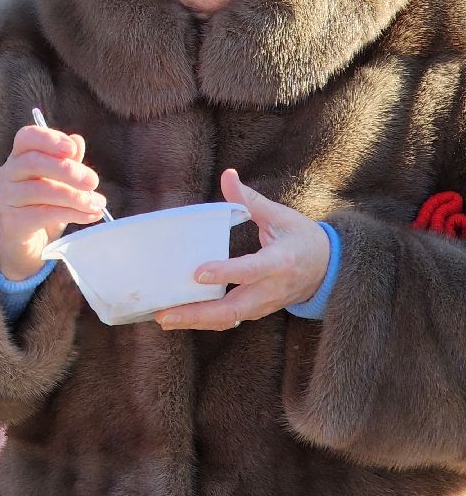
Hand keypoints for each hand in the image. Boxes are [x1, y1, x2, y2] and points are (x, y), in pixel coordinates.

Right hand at [0, 122, 105, 280]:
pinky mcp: (12, 222)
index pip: (27, 137)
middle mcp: (6, 174)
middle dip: (67, 170)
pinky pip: (44, 214)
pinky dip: (71, 214)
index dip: (49, 139)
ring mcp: (5, 198)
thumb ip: (66, 162)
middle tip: (93, 181)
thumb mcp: (58, 183)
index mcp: (18, 157)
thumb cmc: (42, 207)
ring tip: (96, 204)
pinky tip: (89, 216)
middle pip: (33, 161)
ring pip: (41, 189)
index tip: (73, 150)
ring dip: (74, 196)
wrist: (26, 246)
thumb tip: (77, 141)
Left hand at [155, 169, 329, 330]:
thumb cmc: (304, 239)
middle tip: (164, 313)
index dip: (226, 272)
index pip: (252, 270)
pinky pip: (231, 319)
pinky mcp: (258, 310)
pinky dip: (205, 321)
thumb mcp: (282, 216)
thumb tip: (227, 174)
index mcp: (281, 261)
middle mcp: (272, 288)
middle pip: (234, 308)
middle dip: (198, 313)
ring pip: (230, 318)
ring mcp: (265, 303)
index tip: (197, 273)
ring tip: (163, 318)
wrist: (331, 270)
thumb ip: (251, 200)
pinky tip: (180, 317)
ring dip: (196, 321)